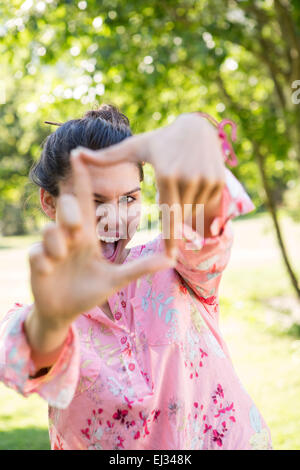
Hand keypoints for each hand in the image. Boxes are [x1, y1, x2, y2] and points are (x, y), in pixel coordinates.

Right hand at [29, 153, 174, 330]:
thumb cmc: (89, 292)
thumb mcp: (116, 279)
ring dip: (57, 244)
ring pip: (49, 230)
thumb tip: (172, 259)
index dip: (81, 178)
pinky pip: (36, 253)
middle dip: (70, 212)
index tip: (78, 153)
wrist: (65, 312)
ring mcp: (50, 248)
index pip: (84, 201)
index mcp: (86, 236)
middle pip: (66, 207)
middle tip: (77, 228)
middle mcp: (68, 237)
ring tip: (63, 258)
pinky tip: (49, 270)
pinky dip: (43, 260)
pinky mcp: (37, 263)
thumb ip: (141, 267)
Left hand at [75, 113, 225, 254]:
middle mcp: (188, 178)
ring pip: (195, 209)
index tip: (169, 258)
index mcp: (166, 174)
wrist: (196, 127)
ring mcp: (206, 179)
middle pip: (182, 214)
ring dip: (189, 206)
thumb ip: (106, 157)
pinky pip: (209, 202)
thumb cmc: (160, 141)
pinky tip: (196, 183)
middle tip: (175, 211)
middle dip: (177, 217)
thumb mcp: (135, 148)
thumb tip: (75, 154)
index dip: (169, 238)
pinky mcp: (219, 180)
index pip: (167, 214)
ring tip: (184, 185)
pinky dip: (202, 201)